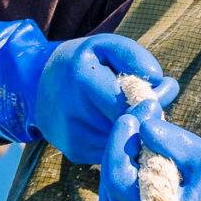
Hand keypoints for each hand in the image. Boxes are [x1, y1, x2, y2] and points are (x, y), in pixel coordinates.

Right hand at [33, 34, 178, 166]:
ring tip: (131, 112)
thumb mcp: (105, 46)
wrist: (38, 83)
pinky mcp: (75, 153)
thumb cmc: (81, 61)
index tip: (159, 94)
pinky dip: (120, 140)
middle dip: (145, 116)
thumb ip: (135, 57)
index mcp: (82, 80)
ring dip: (135, 130)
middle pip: (128, 125)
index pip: (130, 104)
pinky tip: (116, 125)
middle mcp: (73, 113)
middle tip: (151, 104)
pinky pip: (112, 151)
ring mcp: (73, 137)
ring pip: (122, 141)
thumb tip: (162, 83)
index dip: (150, 102)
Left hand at [99, 105, 200, 200]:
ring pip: (107, 186)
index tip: (132, 116)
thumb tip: (144, 125)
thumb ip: (175, 144)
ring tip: (138, 137)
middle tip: (132, 118)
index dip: (121, 142)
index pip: (120, 176)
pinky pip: (109, 197)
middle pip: (110, 179)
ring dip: (119, 157)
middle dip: (119, 144)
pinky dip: (120, 174)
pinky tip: (134, 160)